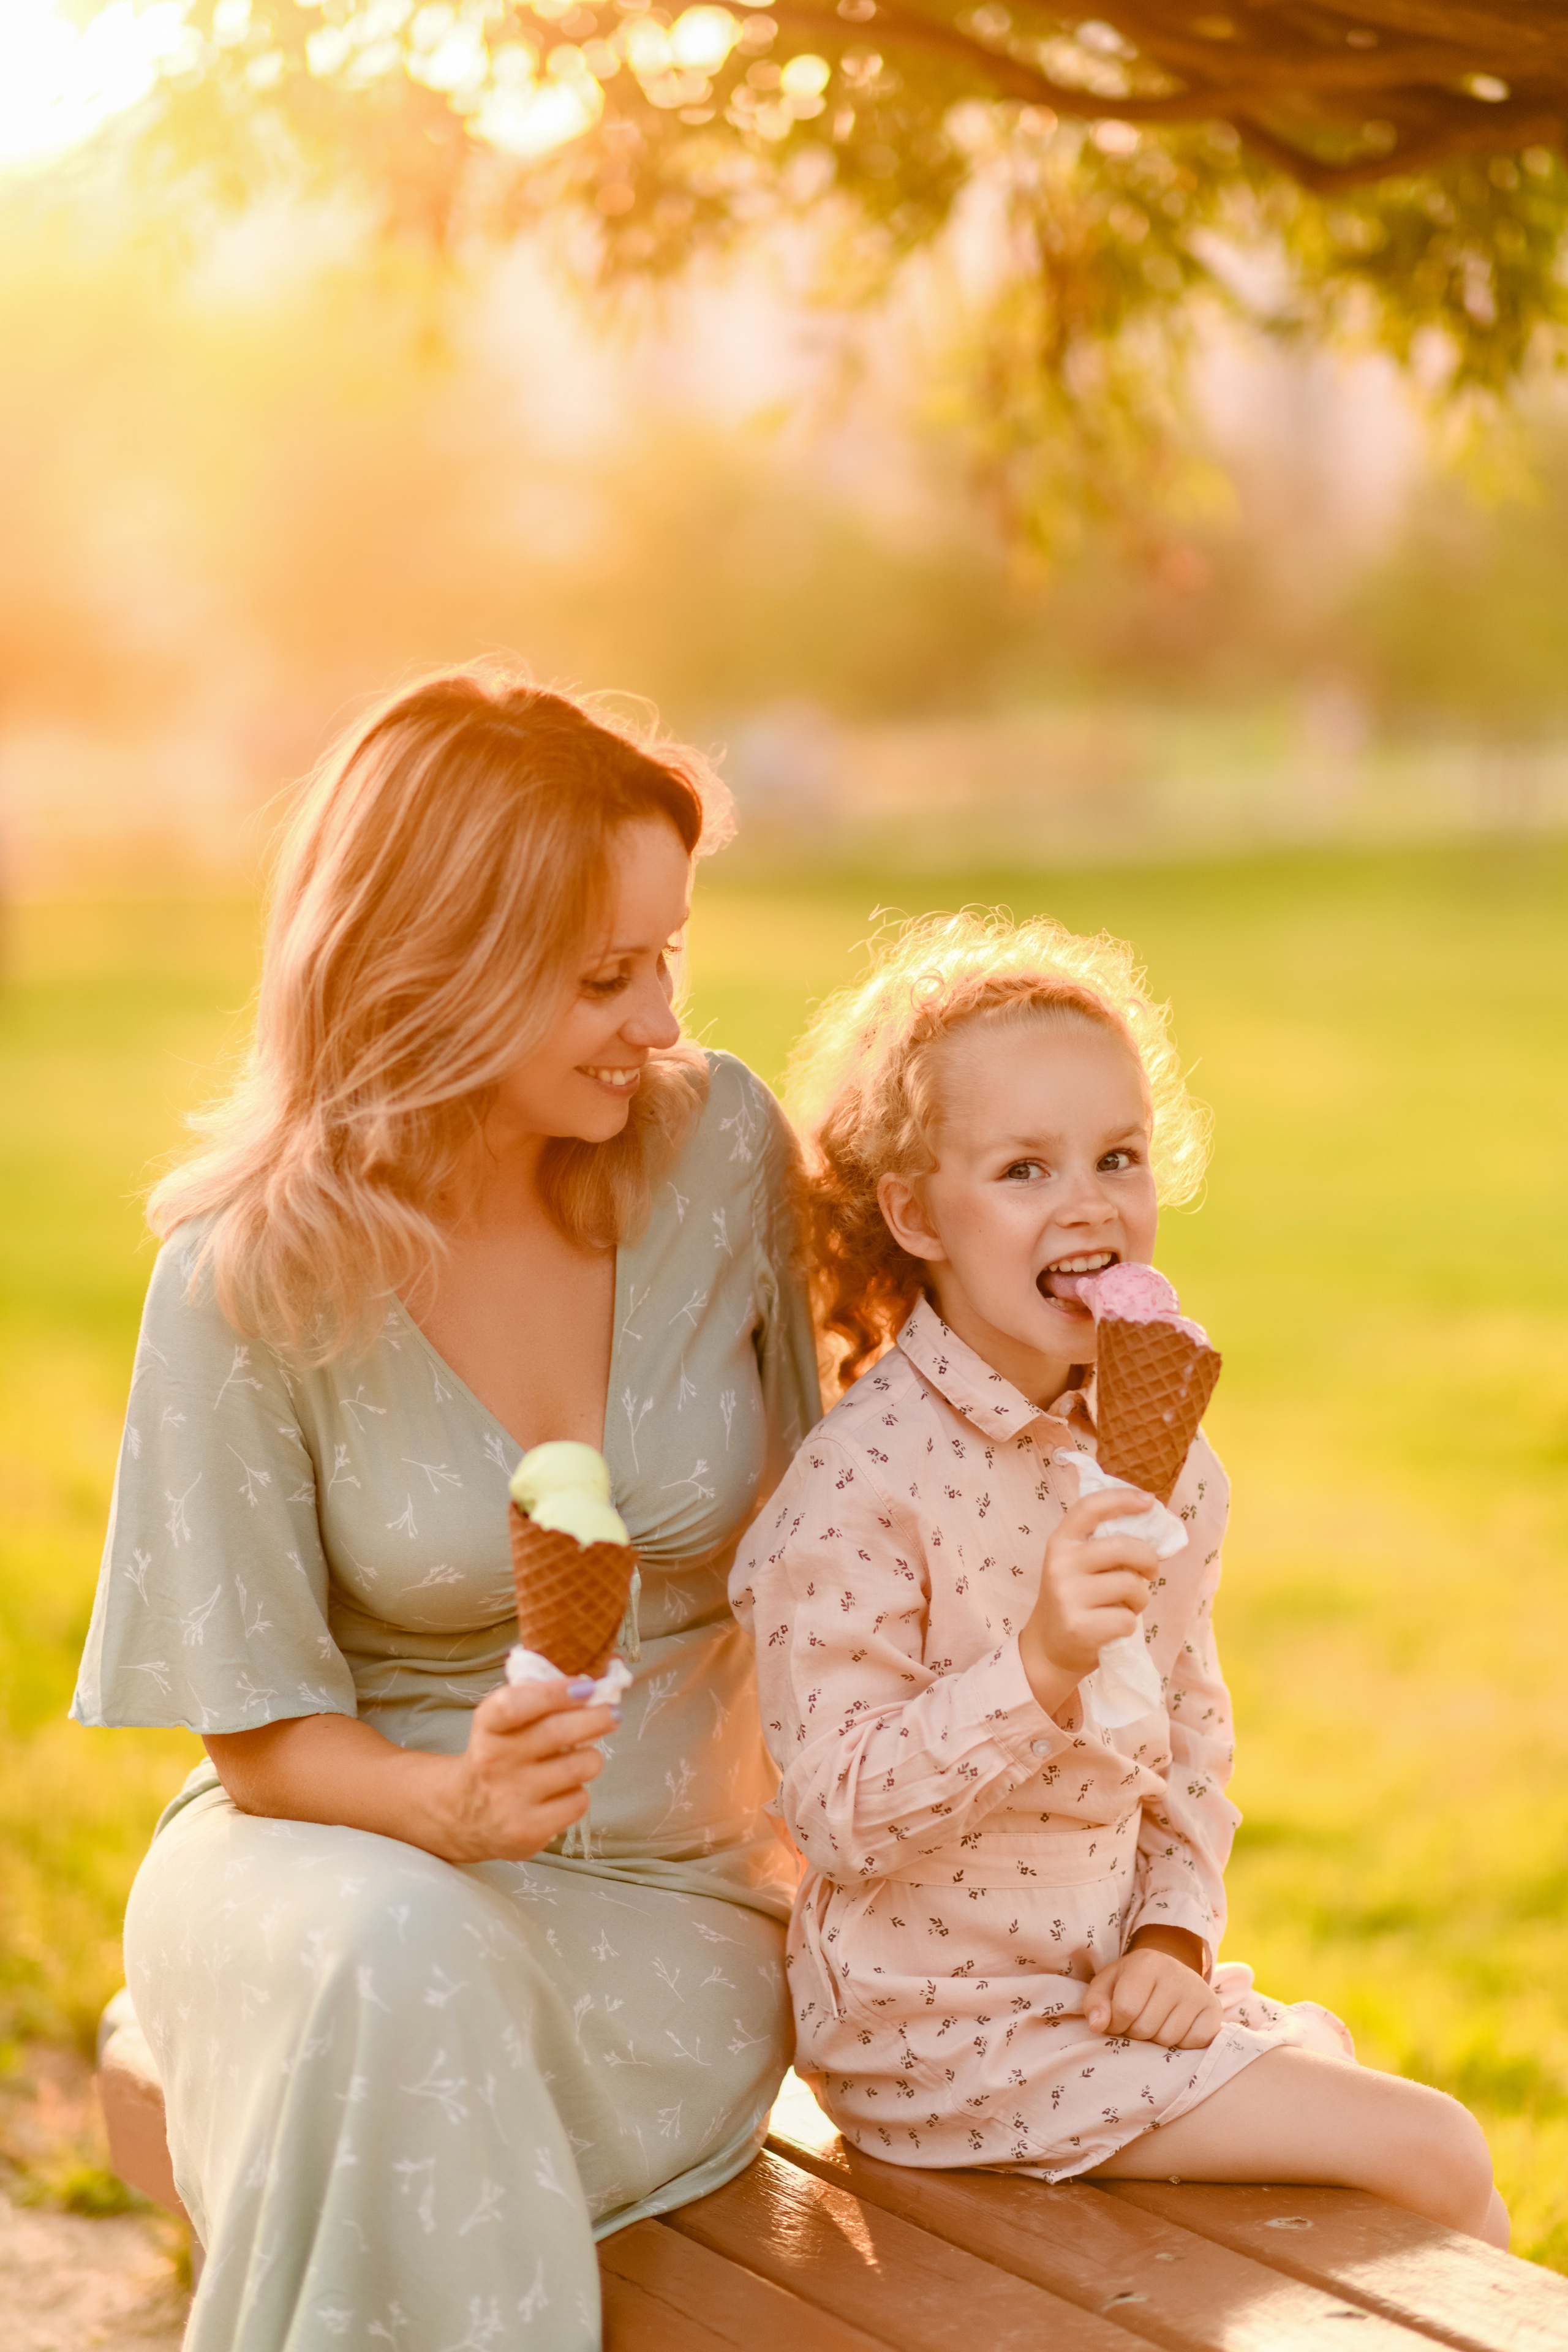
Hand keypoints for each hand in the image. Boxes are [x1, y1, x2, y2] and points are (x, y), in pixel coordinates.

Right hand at [446, 1676, 618, 1863]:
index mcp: (486, 1728)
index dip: (554, 1692)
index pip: (515, 1704)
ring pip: (580, 1766)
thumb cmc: (497, 1757)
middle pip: (558, 1732)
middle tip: (612, 1714)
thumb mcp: (500, 1725)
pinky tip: (563, 1792)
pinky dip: (579, 1793)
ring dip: (591, 1758)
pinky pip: (578, 1801)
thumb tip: (589, 1684)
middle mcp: (494, 1762)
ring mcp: (511, 1799)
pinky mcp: (528, 1831)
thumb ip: (534, 1701)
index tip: (585, 1687)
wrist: (464, 1816)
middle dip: (597, 1718)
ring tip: (583, 1758)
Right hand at [1018, 1486, 1160, 1712]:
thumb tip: (1158, 1535)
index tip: (1149, 1501)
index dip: (1122, 1499)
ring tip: (1124, 1606)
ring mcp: (1067, 1595)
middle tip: (1150, 1572)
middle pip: (1124, 1548)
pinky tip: (1112, 1628)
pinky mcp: (1078, 1626)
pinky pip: (1127, 1619)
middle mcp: (1060, 1564)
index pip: (1090, 1508)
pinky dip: (1129, 1625)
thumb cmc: (1076, 1600)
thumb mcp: (1079, 1566)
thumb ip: (1106, 1547)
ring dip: (1139, 1598)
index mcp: (1061, 1542)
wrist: (1049, 1649)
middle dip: (1149, 1560)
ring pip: (1131, 1585)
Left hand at [1084, 1932, 1221, 2047]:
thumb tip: (1097, 2025)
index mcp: (1147, 1963)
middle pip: (1147, 2028)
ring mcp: (1199, 1992)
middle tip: (1138, 2020)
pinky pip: (1193, 2044)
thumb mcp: (1108, 1983)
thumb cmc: (1133, 1981)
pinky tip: (1175, 2026)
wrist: (1170, 1969)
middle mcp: (1177, 1974)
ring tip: (1156, 2022)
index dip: (1116, 2024)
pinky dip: (1180, 2043)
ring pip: (1169, 2039)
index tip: (1116, 2020)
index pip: (1125, 2009)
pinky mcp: (1215, 2010)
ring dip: (1157, 2040)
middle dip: (1135, 2032)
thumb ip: (1095, 2002)